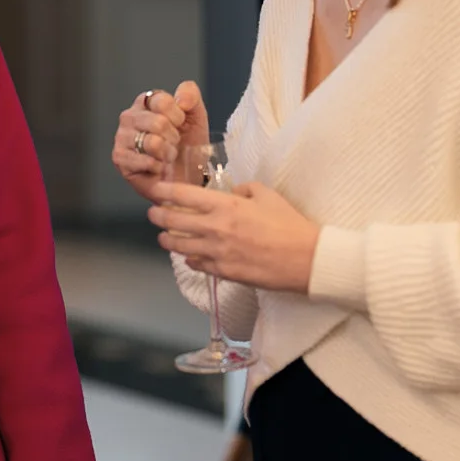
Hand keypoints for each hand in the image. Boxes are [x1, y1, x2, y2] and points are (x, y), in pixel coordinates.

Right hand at [112, 82, 209, 195]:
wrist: (187, 175)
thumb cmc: (188, 145)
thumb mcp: (195, 116)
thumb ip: (190, 96)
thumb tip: (181, 100)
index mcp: (146, 102)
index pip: (161, 101)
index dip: (178, 116)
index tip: (180, 124)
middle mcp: (130, 116)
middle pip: (158, 122)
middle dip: (173, 137)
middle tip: (173, 143)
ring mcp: (122, 137)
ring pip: (152, 142)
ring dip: (167, 153)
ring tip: (166, 155)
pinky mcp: (120, 158)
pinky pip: (146, 161)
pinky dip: (159, 167)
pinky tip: (157, 167)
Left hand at [147, 180, 319, 293]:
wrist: (306, 259)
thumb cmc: (289, 223)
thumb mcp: (267, 195)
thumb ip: (244, 189)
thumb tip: (231, 192)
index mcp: (225, 205)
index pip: (182, 195)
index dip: (163, 192)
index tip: (155, 191)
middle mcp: (214, 228)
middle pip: (172, 221)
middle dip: (158, 216)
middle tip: (154, 214)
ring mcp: (216, 252)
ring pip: (179, 246)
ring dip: (168, 239)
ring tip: (164, 237)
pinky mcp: (222, 272)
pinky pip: (196, 264)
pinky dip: (189, 259)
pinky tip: (190, 256)